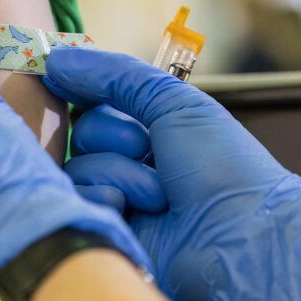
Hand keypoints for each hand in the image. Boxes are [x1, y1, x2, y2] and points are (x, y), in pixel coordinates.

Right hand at [45, 48, 300, 300]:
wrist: (244, 242)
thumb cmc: (224, 168)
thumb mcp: (174, 103)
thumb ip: (116, 75)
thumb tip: (56, 58)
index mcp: (155, 132)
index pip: (96, 102)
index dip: (86, 93)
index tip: (64, 81)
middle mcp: (135, 165)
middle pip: (83, 135)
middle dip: (113, 137)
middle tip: (146, 149)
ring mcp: (122, 202)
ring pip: (78, 169)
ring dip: (119, 175)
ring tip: (159, 195)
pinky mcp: (109, 236)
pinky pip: (78, 204)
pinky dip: (106, 202)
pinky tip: (135, 215)